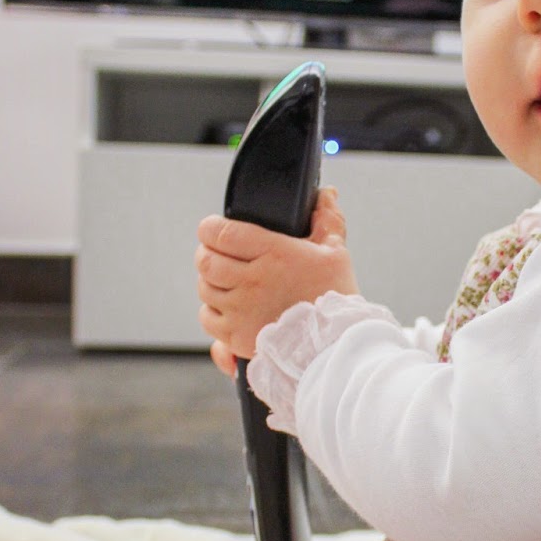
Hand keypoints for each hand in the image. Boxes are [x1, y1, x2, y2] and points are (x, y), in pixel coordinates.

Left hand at [196, 187, 357, 373]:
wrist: (334, 346)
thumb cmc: (336, 299)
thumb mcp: (335, 253)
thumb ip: (327, 219)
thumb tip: (326, 195)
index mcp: (273, 253)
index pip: (219, 233)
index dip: (211, 228)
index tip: (215, 229)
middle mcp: (252, 281)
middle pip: (205, 260)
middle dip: (208, 253)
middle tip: (220, 255)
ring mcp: (241, 310)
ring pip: (204, 288)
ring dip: (211, 282)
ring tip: (228, 282)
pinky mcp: (237, 336)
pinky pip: (208, 317)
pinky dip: (213, 310)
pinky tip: (231, 307)